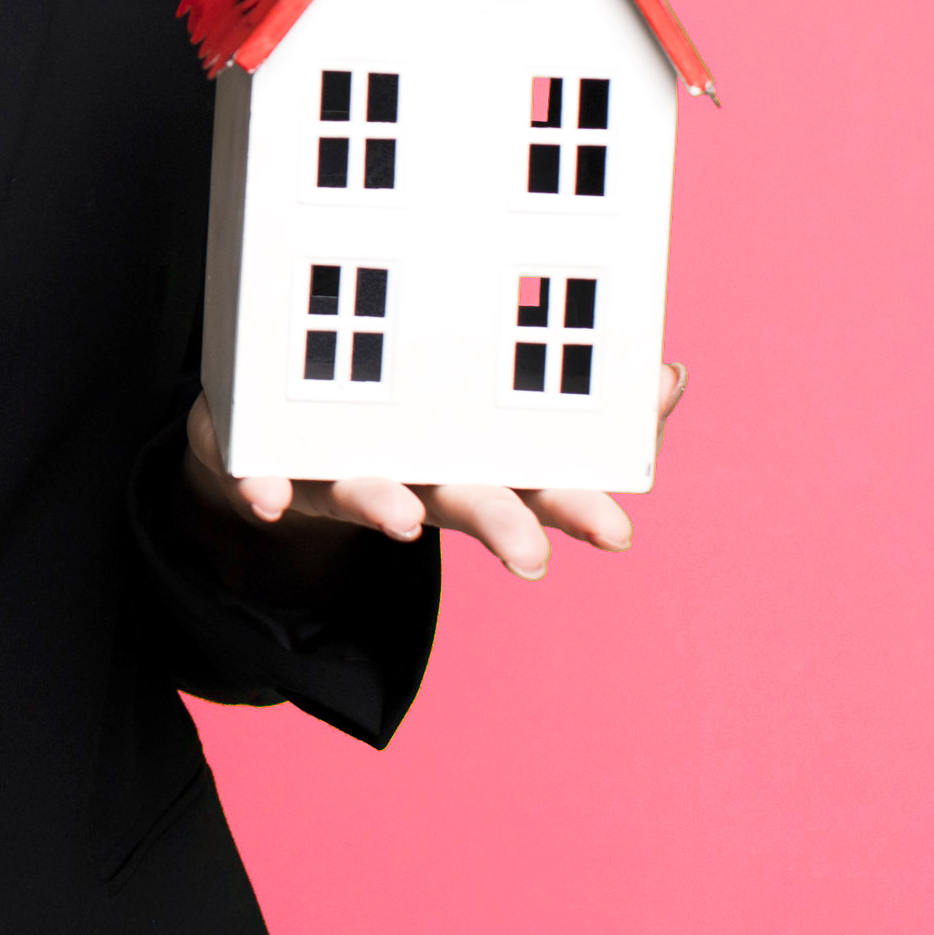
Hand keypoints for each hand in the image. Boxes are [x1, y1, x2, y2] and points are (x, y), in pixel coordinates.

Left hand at [182, 363, 685, 582]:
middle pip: (468, 503)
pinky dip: (266, 489)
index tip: (617, 533)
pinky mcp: (274, 464)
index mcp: (477, 457)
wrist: (276, 437)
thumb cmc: (407, 416)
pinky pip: (266, 479)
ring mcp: (347, 472)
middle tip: (531, 558)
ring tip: (405, 520)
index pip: (540, 483)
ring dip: (389, 509)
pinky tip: (263, 496)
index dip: (578, 506)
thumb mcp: (493, 397)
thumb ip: (585, 391)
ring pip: (373, 494)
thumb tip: (669, 376)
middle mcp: (419, 475)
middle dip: (501, 529)